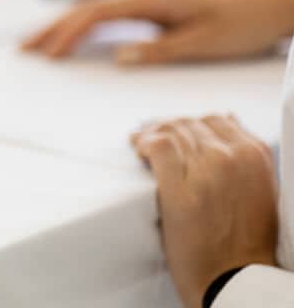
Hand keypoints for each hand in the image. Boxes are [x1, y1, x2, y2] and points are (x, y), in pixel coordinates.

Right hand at [21, 0, 293, 64]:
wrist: (271, 10)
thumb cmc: (242, 27)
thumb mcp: (202, 45)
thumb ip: (157, 50)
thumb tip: (117, 56)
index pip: (98, 14)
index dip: (69, 33)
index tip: (49, 54)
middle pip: (88, 8)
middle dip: (54, 27)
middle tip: (25, 46)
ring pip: (97, 9)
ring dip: (66, 24)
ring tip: (39, 41)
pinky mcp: (155, 7)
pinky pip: (111, 14)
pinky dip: (86, 24)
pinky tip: (75, 34)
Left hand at [132, 116, 277, 307]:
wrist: (237, 280)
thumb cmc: (246, 240)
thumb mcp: (260, 190)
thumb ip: (243, 155)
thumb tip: (227, 117)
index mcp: (256, 155)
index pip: (216, 120)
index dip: (190, 126)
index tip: (174, 135)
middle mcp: (234, 157)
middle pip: (189, 124)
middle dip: (168, 130)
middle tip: (149, 139)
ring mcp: (208, 171)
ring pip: (172, 131)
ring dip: (151, 135)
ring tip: (139, 145)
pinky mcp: (181, 191)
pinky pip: (158, 148)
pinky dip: (143, 143)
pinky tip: (138, 152)